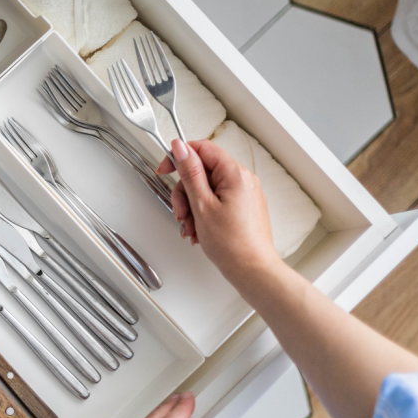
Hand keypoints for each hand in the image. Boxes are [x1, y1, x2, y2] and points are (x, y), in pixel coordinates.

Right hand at [157, 139, 278, 285]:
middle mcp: (243, 180)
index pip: (202, 149)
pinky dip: (203, 214)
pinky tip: (198, 231)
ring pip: (206, 190)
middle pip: (202, 172)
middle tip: (181, 213)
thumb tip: (180, 148)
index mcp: (235, 174)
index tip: (165, 169)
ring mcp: (244, 194)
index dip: (180, 157)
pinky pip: (216, 202)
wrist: (252, 269)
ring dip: (191, 208)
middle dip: (185, 193)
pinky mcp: (243, 208)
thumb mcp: (202, 205)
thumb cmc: (232, 243)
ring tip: (191, 228)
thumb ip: (190, 173)